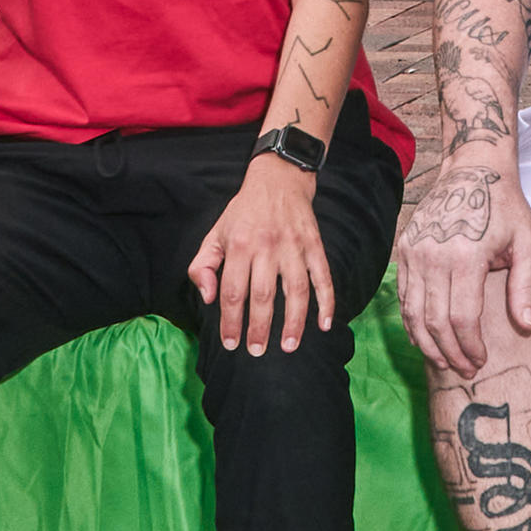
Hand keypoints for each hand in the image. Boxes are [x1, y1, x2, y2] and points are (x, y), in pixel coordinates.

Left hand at [188, 155, 338, 354]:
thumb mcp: (215, 233)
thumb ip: (204, 266)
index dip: (230, 321)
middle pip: (262, 295)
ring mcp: (293, 246)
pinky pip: (323, 277)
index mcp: (238, 244)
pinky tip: (324, 324)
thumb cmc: (243, 213)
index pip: (232, 291)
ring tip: (288, 346)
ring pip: (295, 290)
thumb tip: (208, 298)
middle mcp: (266, 246)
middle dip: (258, 328)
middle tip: (256, 351)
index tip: (231, 344)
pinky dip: (327, 301)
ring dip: (293, 322)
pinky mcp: (314, 245)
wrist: (279, 179)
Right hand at [398, 146, 530, 380]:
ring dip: (428, 344)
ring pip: (413, 313)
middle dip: (450, 353)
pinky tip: (427, 339)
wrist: (473, 169)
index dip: (470, 346)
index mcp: (466, 254)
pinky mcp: (404, 249)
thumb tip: (528, 327)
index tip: (482, 361)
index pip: (462, 317)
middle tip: (465, 371)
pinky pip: (403, 296)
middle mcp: (434, 254)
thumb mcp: (529, 243)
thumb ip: (525, 286)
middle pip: (435, 321)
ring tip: (446, 362)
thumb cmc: (507, 209)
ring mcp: (414, 251)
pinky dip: (412, 322)